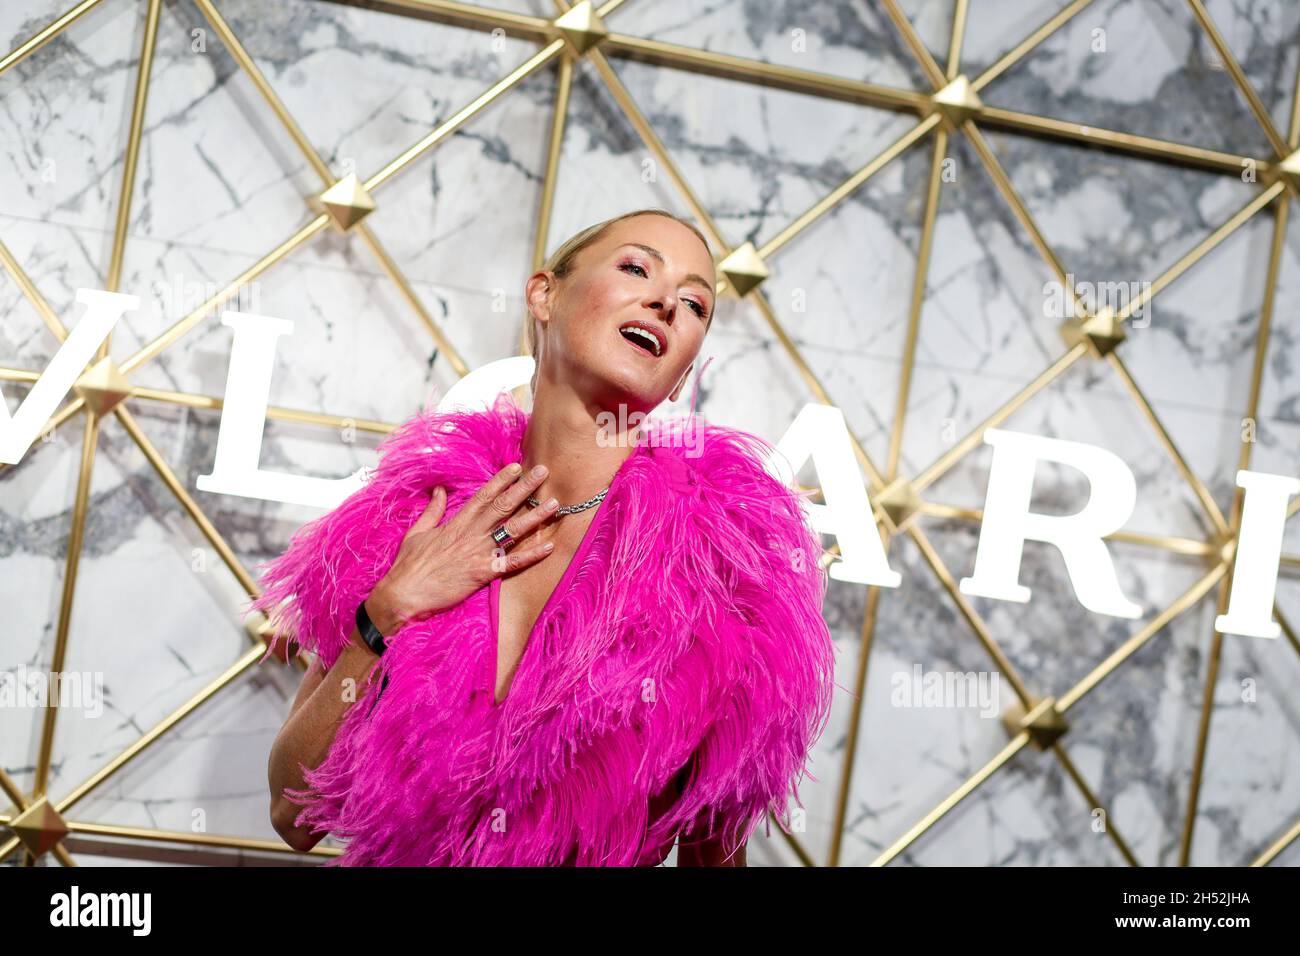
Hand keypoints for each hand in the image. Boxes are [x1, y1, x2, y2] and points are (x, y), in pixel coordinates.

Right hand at [366, 463, 558, 634]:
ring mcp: (478, 553)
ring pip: (512, 530)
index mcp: (456, 523)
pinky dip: (531, 555)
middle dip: (524, 488)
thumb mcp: (417, 532)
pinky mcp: (482, 574)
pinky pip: (512, 563)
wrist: (404, 595)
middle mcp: (471, 534)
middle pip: (503, 506)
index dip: (502, 480)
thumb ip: (432, 510)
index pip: (483, 496)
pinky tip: (549, 546)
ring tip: (554, 504)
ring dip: (535, 516)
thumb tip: (439, 490)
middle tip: (543, 471)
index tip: (517, 466)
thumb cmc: (408, 566)